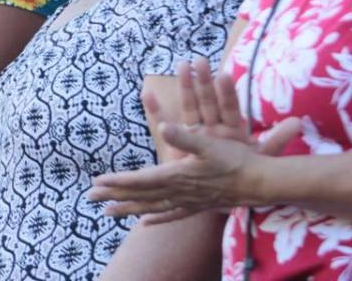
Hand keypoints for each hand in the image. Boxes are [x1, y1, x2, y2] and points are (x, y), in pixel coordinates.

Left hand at [88, 116, 299, 219]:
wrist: (261, 183)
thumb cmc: (236, 160)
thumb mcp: (209, 144)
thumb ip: (185, 137)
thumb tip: (164, 127)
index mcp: (177, 175)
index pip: (140, 179)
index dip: (117, 181)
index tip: (97, 182)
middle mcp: (179, 191)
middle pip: (140, 196)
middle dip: (114, 196)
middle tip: (90, 198)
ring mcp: (188, 202)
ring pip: (151, 207)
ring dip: (129, 208)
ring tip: (108, 212)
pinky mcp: (198, 206)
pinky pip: (172, 214)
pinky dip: (157, 218)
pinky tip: (145, 223)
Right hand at [115, 59, 299, 222]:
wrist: (220, 197)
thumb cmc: (243, 177)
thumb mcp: (261, 160)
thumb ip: (275, 142)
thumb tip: (298, 122)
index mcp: (231, 130)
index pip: (229, 107)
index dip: (226, 92)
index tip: (224, 74)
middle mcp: (212, 128)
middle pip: (206, 102)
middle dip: (202, 82)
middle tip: (199, 61)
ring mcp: (193, 134)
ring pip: (187, 107)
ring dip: (184, 88)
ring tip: (181, 66)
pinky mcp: (177, 144)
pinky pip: (163, 124)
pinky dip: (155, 110)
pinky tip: (148, 93)